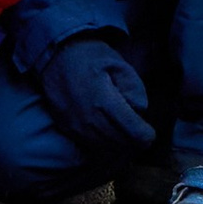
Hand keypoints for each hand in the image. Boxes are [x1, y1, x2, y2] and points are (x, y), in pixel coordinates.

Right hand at [40, 33, 153, 155]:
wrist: (54, 53)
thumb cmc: (90, 56)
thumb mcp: (120, 65)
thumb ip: (136, 90)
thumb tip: (138, 112)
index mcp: (105, 102)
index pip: (135, 133)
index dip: (147, 135)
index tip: (148, 129)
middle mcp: (89, 120)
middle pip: (123, 145)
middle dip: (134, 140)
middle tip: (136, 128)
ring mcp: (76, 127)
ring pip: (107, 149)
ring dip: (119, 143)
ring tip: (122, 129)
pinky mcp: (67, 129)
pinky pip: (91, 146)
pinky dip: (104, 143)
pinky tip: (107, 130)